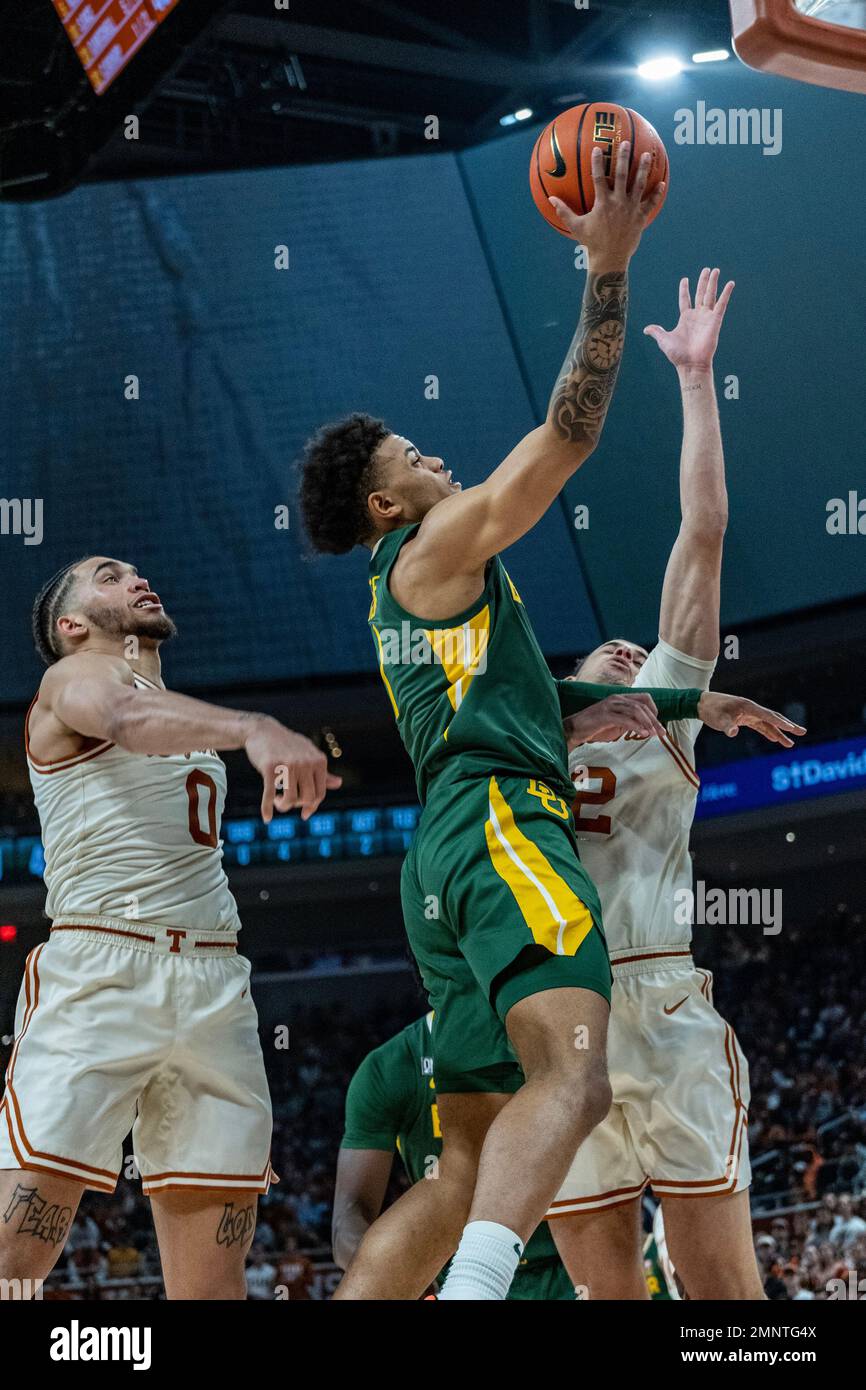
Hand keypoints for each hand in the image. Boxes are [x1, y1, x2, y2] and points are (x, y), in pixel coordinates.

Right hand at [244, 716, 341, 821]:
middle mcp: (305, 762)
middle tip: (287, 801)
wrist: (262, 731)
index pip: (320, 793)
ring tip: (278, 802)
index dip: (312, 807)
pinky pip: (270, 794)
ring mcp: (287, 765)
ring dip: (283, 806)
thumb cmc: (287, 745)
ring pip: (290, 799)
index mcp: (318, 761)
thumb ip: (323, 771)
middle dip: (297, 805)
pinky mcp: (269, 767)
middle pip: (307, 798)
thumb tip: (339, 783)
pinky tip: (267, 818)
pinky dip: (267, 809)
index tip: (304, 814)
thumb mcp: (308, 755)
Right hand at [548, 144, 665, 269]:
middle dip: (624, 158)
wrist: (610, 259)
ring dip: (643, 169)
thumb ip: (564, 211)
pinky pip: (650, 203)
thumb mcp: (576, 227)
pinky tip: (662, 183)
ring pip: (639, 185)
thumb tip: (550, 199)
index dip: (597, 162)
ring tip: (647, 155)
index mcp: (602, 203)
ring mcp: (631, 209)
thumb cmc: (592, 243)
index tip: (597, 148)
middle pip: (622, 175)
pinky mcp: (640, 218)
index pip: (599, 178)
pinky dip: (656, 194)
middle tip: (626, 143)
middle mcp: (618, 202)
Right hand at [565, 691, 666, 745]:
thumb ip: (630, 722)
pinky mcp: (604, 715)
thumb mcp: (617, 724)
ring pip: (635, 710)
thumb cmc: (595, 728)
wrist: (574, 730)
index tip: (657, 725)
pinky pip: (624, 719)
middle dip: (654, 720)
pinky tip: (642, 734)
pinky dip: (636, 726)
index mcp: (620, 698)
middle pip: (642, 705)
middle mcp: (616, 698)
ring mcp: (610, 705)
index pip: (644, 698)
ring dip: (648, 723)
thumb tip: (646, 728)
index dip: (654, 710)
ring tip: (654, 735)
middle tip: (662, 733)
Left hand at [643, 267, 733, 370]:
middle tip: (706, 269)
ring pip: (710, 295)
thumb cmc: (677, 354)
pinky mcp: (715, 321)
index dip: (684, 289)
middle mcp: (697, 316)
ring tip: (716, 270)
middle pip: (700, 293)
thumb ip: (656, 332)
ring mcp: (707, 317)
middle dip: (703, 281)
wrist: (690, 364)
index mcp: (685, 318)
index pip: (685, 299)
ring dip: (713, 283)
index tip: (685, 279)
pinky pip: (721, 305)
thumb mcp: (663, 340)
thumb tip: (646, 330)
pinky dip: (726, 294)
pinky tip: (730, 283)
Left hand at [697, 692, 805, 747]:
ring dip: (779, 733)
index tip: (793, 729)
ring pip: (768, 724)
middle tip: (802, 732)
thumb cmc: (711, 710)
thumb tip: (733, 732)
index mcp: (748, 707)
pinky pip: (760, 726)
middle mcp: (751, 709)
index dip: (781, 723)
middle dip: (788, 726)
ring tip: (791, 743)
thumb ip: (727, 726)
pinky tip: (775, 739)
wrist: (701, 704)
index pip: (768, 716)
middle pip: (773, 718)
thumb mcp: (718, 719)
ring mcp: (749, 714)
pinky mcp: (744, 718)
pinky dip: (768, 732)